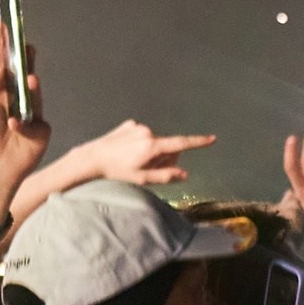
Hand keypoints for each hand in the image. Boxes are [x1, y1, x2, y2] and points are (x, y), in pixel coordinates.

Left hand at [0, 18, 51, 217]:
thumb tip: (2, 72)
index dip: (0, 46)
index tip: (0, 26)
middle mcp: (13, 101)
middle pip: (21, 73)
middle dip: (23, 56)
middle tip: (24, 41)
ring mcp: (29, 114)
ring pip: (33, 92)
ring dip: (30, 84)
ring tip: (28, 78)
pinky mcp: (40, 129)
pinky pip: (37, 116)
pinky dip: (25, 118)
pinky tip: (15, 124)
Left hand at [75, 119, 213, 188]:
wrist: (91, 159)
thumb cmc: (116, 173)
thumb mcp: (142, 180)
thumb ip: (166, 176)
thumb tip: (184, 174)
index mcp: (152, 146)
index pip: (180, 144)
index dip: (198, 142)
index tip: (212, 139)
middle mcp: (147, 132)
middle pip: (167, 146)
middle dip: (164, 158)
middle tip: (148, 171)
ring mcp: (137, 127)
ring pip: (155, 141)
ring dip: (151, 152)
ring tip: (132, 162)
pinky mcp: (128, 125)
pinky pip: (142, 136)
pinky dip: (140, 144)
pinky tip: (126, 153)